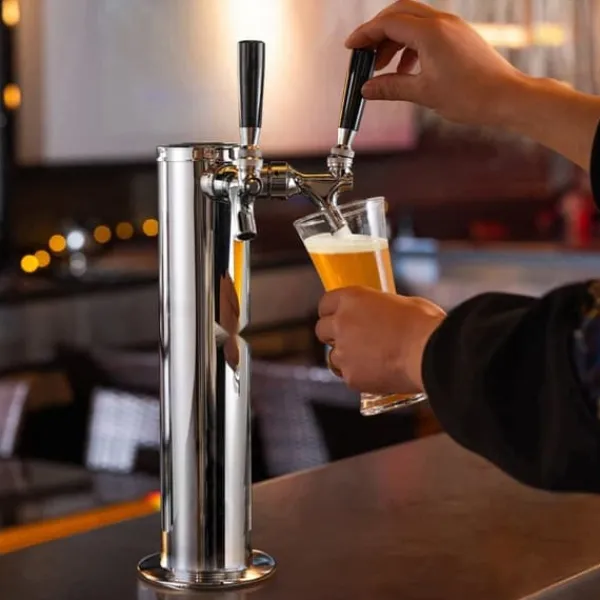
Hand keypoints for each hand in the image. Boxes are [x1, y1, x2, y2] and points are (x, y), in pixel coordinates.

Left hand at [316, 286, 444, 394]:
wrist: (431, 355)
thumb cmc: (423, 325)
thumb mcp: (403, 302)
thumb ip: (381, 307)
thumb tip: (382, 312)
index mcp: (352, 299)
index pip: (325, 303)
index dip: (332, 311)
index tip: (338, 316)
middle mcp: (341, 323)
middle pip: (322, 329)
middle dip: (333, 334)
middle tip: (353, 338)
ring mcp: (343, 352)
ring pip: (333, 356)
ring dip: (346, 357)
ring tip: (371, 359)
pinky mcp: (350, 376)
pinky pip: (348, 375)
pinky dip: (359, 375)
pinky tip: (378, 373)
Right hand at [345, 0, 527, 127]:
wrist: (506, 97)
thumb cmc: (470, 96)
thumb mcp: (423, 93)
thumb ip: (391, 87)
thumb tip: (367, 89)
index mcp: (430, 32)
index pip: (388, 23)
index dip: (365, 34)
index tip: (351, 47)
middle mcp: (441, 22)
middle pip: (399, 13)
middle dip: (377, 32)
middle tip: (364, 55)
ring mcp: (452, 27)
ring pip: (413, 22)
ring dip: (394, 41)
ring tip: (383, 68)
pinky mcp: (459, 37)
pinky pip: (427, 32)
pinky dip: (410, 46)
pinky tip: (406, 69)